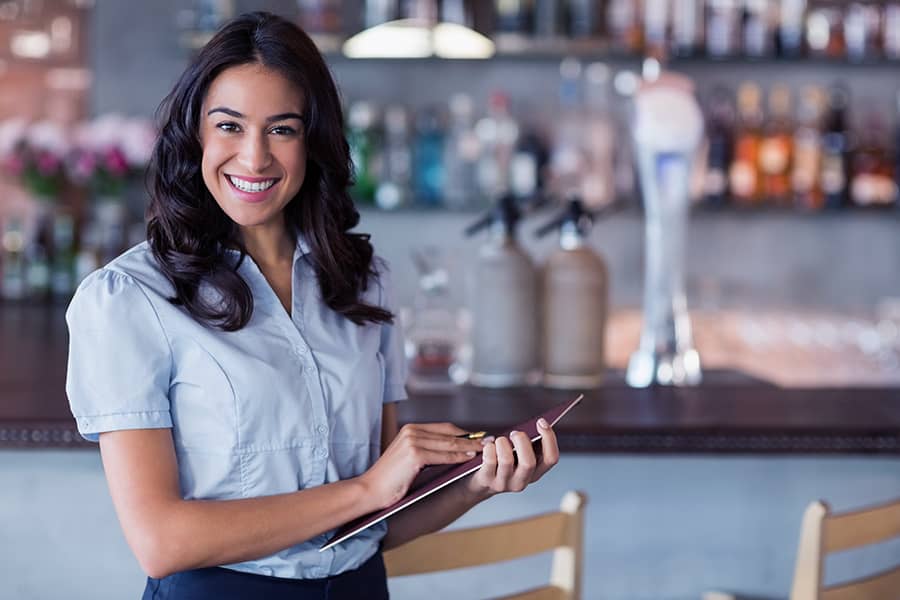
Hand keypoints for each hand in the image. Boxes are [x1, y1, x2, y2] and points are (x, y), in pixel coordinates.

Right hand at [359, 423, 484, 509]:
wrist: (370, 490)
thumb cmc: (390, 479)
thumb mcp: (408, 458)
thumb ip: (426, 449)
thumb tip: (454, 451)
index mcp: (410, 429)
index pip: (444, 428)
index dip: (464, 433)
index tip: (479, 437)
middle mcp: (412, 431)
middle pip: (449, 433)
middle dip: (471, 438)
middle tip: (488, 441)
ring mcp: (413, 441)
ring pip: (449, 443)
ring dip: (469, 447)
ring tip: (484, 450)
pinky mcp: (415, 455)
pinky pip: (444, 455)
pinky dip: (459, 456)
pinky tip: (470, 458)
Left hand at [465, 417, 558, 498]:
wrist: (480, 483)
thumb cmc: (502, 461)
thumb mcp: (518, 455)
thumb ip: (527, 444)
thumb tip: (531, 426)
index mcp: (535, 472)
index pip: (551, 458)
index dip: (549, 438)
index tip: (541, 422)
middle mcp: (522, 481)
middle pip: (529, 462)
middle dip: (522, 442)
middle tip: (514, 433)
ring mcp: (504, 483)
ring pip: (507, 461)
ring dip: (503, 444)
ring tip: (499, 440)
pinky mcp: (487, 480)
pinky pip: (489, 460)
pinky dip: (489, 448)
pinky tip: (488, 446)